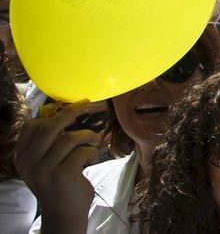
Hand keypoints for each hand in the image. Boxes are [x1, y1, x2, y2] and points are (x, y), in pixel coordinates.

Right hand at [14, 102, 104, 230]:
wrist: (64, 213)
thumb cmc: (59, 183)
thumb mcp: (45, 163)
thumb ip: (49, 143)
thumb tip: (67, 111)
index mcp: (23, 157)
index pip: (32, 127)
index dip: (53, 114)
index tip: (72, 108)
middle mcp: (29, 163)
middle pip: (49, 128)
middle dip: (71, 114)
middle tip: (88, 108)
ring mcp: (44, 170)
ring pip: (69, 139)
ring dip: (88, 136)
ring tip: (95, 141)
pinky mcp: (62, 176)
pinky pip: (82, 152)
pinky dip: (92, 151)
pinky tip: (92, 158)